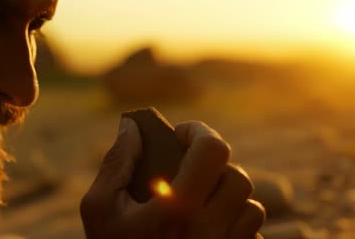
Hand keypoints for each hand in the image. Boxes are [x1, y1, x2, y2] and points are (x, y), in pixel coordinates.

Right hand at [80, 118, 265, 238]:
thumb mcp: (99, 210)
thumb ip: (116, 163)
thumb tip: (131, 126)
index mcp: (176, 210)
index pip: (213, 150)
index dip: (200, 132)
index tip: (183, 135)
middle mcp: (209, 231)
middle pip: (237, 176)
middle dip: (215, 169)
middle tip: (192, 173)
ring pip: (252, 206)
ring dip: (229, 200)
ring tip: (201, 206)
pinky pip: (255, 235)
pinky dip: (238, 226)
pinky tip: (211, 231)